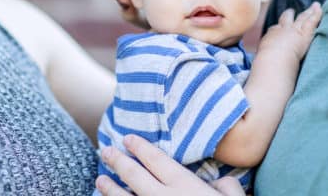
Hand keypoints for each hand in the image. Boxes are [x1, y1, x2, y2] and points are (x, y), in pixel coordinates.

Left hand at [95, 135, 245, 195]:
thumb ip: (226, 186)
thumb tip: (221, 182)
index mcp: (185, 186)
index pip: (156, 160)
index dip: (140, 147)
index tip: (127, 138)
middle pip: (134, 175)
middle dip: (118, 161)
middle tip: (106, 150)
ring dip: (110, 189)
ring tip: (100, 179)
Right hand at [258, 3, 321, 61]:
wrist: (274, 59)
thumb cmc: (267, 62)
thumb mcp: (261, 56)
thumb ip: (264, 55)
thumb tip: (258, 60)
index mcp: (271, 36)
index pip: (275, 29)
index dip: (277, 28)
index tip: (279, 27)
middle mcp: (282, 29)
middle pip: (286, 19)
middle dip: (289, 15)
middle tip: (291, 11)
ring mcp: (294, 30)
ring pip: (302, 18)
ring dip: (308, 12)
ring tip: (314, 6)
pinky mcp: (304, 33)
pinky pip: (311, 21)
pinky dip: (316, 13)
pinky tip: (319, 8)